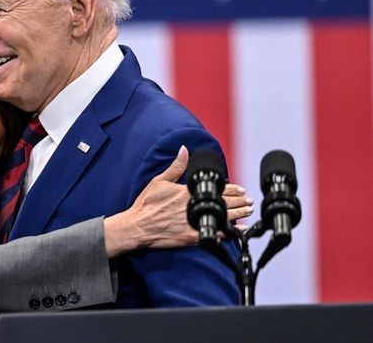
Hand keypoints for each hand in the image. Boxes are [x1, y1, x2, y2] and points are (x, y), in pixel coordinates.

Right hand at [102, 146, 254, 256]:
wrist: (137, 226)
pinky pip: (215, 234)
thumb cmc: (146, 205)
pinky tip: (238, 231)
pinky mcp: (191, 237)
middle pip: (222, 203)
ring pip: (222, 218)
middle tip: (249, 201)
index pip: (215, 189)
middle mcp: (192, 207)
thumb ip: (175, 167)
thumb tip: (184, 150)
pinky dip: (228, 233)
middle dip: (239, 202)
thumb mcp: (159, 181)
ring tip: (248, 212)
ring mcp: (193, 223)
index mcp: (186, 193)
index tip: (241, 189)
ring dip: (238, 215)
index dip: (231, 189)